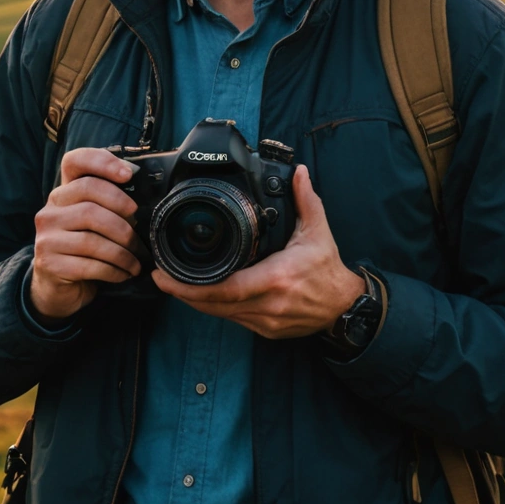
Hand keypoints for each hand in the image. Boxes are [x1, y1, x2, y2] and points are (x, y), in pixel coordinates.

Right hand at [29, 147, 142, 321]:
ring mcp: (46, 237)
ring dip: (122, 252)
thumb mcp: (93, 223)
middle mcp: (49, 210)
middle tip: (139, 236)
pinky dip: (114, 270)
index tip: (128, 175)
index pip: (74, 162)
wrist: (57, 287)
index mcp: (62, 194)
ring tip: (136, 262)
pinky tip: (123, 273)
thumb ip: (109, 205)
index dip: (102, 161)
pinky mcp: (49, 263)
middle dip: (123, 220)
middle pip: (90, 201)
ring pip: (92, 238)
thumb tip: (147, 197)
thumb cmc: (83, 251)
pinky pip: (90, 265)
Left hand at [153, 164, 363, 338]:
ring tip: (174, 285)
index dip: (190, 286)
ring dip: (195, 301)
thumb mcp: (318, 231)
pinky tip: (201, 296)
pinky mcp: (266, 330)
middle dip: (183, 293)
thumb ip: (305, 200)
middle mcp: (268, 303)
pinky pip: (232, 320)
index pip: (225, 287)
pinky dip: (214, 308)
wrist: (344, 307)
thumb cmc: (328, 269)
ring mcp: (266, 320)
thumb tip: (299, 172)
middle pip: (214, 304)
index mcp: (276, 277)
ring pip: (219, 314)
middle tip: (160, 278)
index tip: (166, 275)